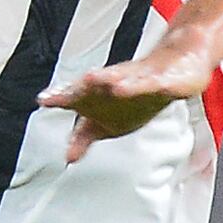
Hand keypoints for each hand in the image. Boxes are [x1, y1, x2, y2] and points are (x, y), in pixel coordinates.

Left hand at [41, 40, 218, 163]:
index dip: (62, 98)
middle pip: (96, 86)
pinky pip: (154, 84)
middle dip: (79, 89)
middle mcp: (118, 83)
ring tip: (91, 79)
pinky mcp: (166, 81)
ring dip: (107, 79)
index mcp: (104, 94)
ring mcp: (142, 80)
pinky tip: (133, 87)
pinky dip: (142, 85)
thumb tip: (68, 158)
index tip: (44, 99)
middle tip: (62, 94)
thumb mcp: (109, 120)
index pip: (79, 97)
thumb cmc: (137, 90)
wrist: (178, 65)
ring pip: (122, 79)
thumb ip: (85, 136)